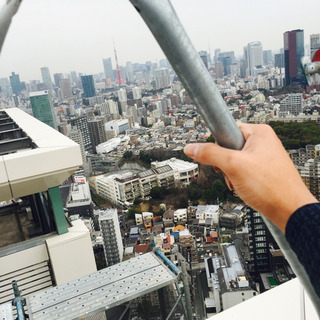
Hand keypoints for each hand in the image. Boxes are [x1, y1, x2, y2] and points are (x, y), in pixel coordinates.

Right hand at [184, 123, 317, 231]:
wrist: (290, 211)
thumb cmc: (271, 187)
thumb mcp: (234, 166)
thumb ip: (210, 154)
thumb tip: (191, 148)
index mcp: (259, 133)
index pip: (227, 129)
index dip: (218, 144)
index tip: (216, 156)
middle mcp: (262, 142)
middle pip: (228, 147)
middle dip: (225, 164)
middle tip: (232, 172)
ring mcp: (263, 156)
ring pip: (234, 161)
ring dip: (231, 174)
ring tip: (240, 182)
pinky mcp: (262, 169)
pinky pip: (242, 170)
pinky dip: (238, 179)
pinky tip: (244, 187)